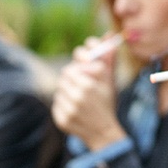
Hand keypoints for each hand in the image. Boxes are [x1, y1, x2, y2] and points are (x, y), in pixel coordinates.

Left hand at [52, 36, 125, 150]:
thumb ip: (108, 58)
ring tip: (79, 97)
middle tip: (80, 83)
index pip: (71, 68)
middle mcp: (78, 97)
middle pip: (64, 77)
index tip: (81, 67)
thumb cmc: (107, 103)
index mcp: (90, 85)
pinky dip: (64, 104)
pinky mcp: (61, 120)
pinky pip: (57, 103)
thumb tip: (109, 35)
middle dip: (72, 78)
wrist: (103, 132)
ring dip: (67, 90)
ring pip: (60, 90)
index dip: (76, 67)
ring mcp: (69, 109)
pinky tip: (75, 109)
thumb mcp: (110, 81)